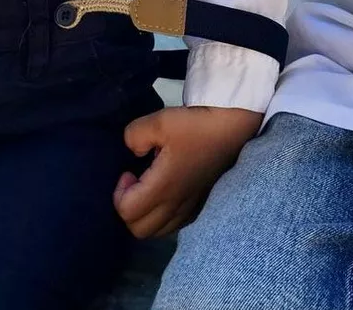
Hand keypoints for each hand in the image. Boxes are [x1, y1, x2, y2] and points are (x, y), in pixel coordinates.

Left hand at [113, 106, 260, 238]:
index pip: (127, 212)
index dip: (119, 193)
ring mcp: (191, 207)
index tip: (128, 171)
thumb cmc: (196, 125)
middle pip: (139, 230)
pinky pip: (175, 225)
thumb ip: (134, 137)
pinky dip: (163, 217)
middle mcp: (176, 205)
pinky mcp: (202, 204)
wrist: (233, 125)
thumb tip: (133, 151)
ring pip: (158, 232)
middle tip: (134, 182)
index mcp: (163, 188)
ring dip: (145, 216)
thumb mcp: (159, 121)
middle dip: (128, 209)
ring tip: (149, 188)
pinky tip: (167, 192)